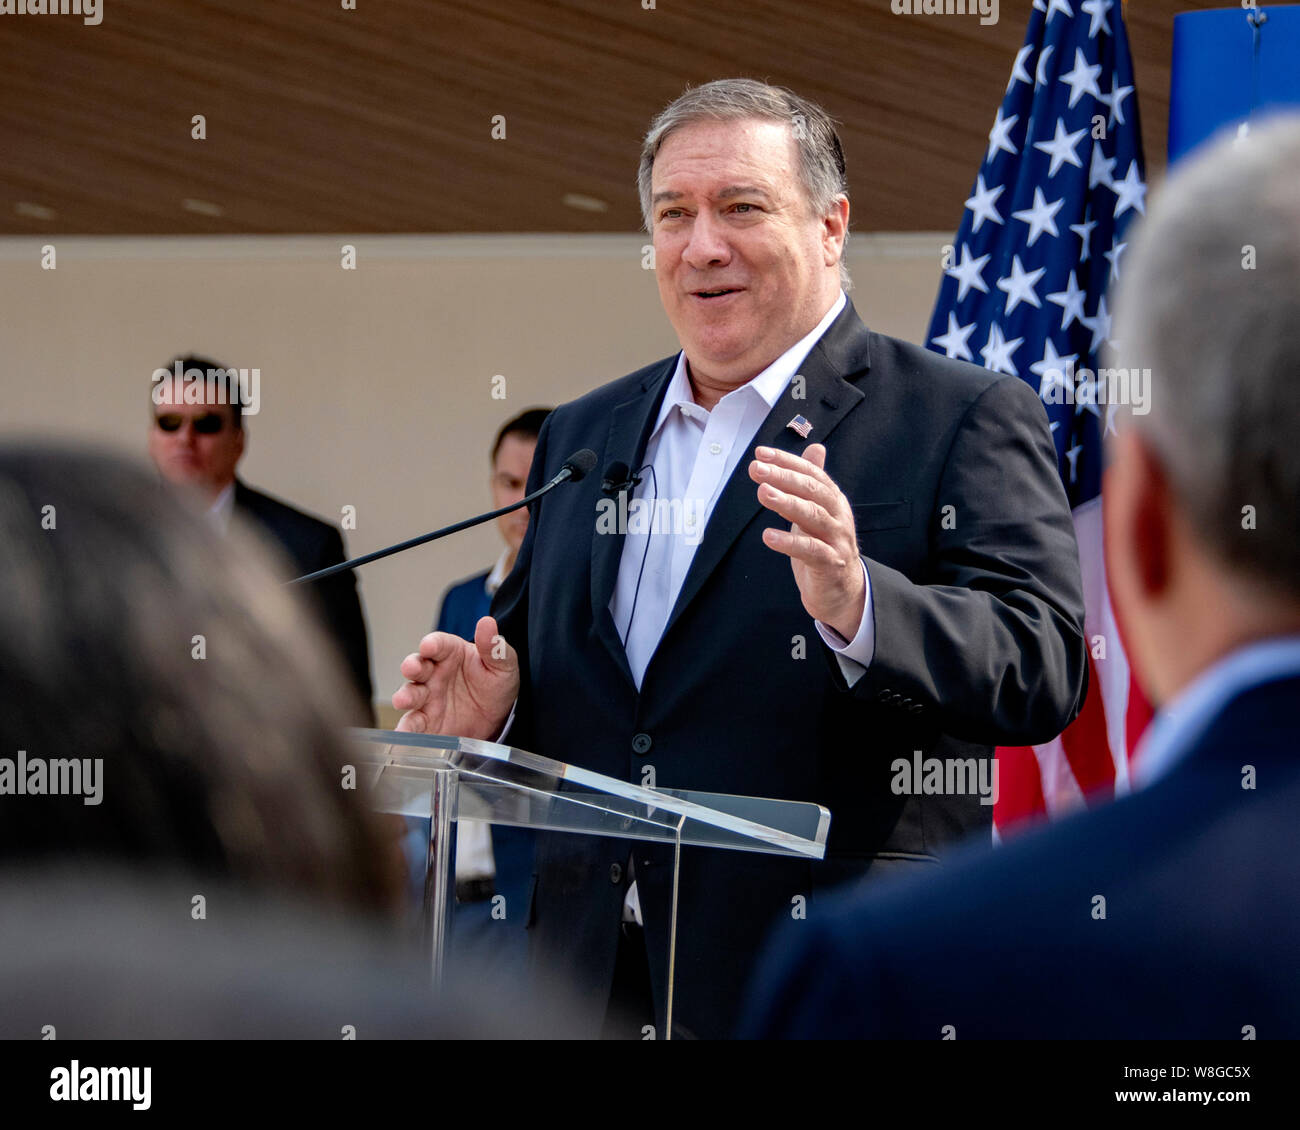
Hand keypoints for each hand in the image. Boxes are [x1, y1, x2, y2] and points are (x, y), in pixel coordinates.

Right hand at [391, 616, 519, 740]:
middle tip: (411, 669)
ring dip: (405, 695)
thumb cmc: (496, 684)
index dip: (432, 644)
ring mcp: (428, 698)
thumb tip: (487, 623)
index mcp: (451, 653)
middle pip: (417, 666)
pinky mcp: (426, 721)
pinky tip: (404, 733)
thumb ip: (494, 648)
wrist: (499, 719)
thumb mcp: (503, 665)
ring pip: (410, 693)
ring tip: (403, 700)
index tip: (429, 646)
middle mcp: (434, 673)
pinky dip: (406, 729)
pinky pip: (413, 724)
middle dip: (412, 666)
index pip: (438, 644)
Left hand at [749, 443, 864, 639]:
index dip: (788, 461)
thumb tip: (815, 448)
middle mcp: (838, 516)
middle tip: (757, 469)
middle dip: (784, 477)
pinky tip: (768, 536)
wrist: (843, 592)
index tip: (761, 453)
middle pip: (812, 491)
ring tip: (763, 493)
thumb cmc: (826, 547)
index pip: (812, 474)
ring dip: (787, 503)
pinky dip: (789, 543)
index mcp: (834, 501)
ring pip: (813, 517)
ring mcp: (837, 541)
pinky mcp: (831, 565)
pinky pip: (811, 551)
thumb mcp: (817, 512)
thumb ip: (812, 482)